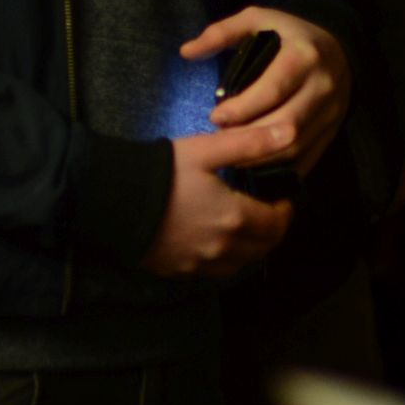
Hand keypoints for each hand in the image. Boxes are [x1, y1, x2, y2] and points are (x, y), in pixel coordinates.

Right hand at [141, 123, 294, 277]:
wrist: (113, 201)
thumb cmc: (162, 172)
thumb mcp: (207, 150)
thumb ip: (251, 143)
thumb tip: (290, 132)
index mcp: (235, 219)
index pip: (277, 224)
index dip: (286, 211)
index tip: (283, 198)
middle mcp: (223, 249)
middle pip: (263, 248)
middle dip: (273, 230)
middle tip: (270, 211)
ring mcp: (201, 264)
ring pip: (241, 264)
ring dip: (252, 248)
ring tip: (247, 226)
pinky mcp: (180, 272)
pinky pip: (215, 272)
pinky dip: (227, 259)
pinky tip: (217, 241)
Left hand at [181, 7, 350, 173]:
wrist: (340, 48)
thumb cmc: (289, 34)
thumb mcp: (258, 20)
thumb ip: (222, 32)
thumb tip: (186, 52)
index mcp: (303, 56)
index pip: (272, 90)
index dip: (242, 109)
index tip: (215, 118)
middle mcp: (322, 86)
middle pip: (285, 125)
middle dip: (249, 137)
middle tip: (221, 140)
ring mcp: (332, 111)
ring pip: (296, 146)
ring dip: (261, 156)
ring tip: (232, 154)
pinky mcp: (333, 130)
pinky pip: (307, 158)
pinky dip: (280, 166)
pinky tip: (255, 163)